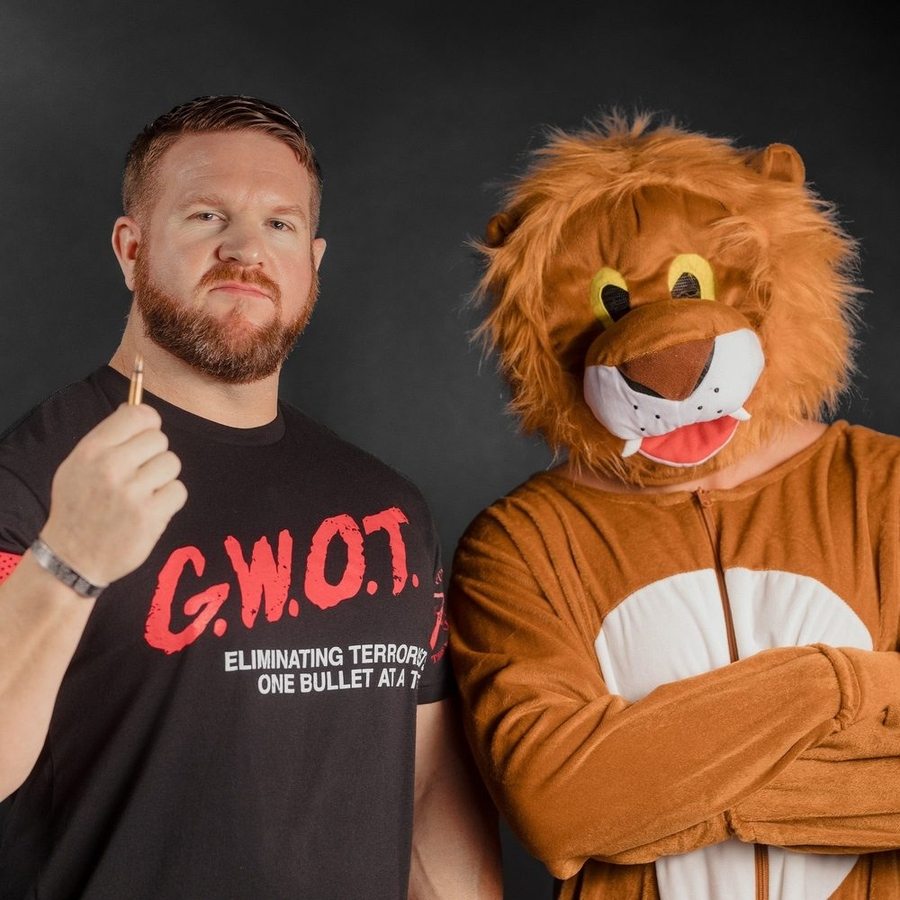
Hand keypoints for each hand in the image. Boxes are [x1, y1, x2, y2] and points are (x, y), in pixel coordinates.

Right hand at [39, 403, 186, 586]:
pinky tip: (149, 510)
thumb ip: (108, 439)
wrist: (72, 558)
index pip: (137, 414)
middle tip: (139, 475)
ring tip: (142, 494)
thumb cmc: (79, 508)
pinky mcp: (150, 516)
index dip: (148, 424)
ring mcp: (132, 493)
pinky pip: (179, 491)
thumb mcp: (78, 466)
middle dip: (154, 455)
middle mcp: (111, 467)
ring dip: (163, 479)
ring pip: (172, 464)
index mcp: (91, 450)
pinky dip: (169, 500)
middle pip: (160, 439)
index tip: (145, 436)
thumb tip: (136, 409)